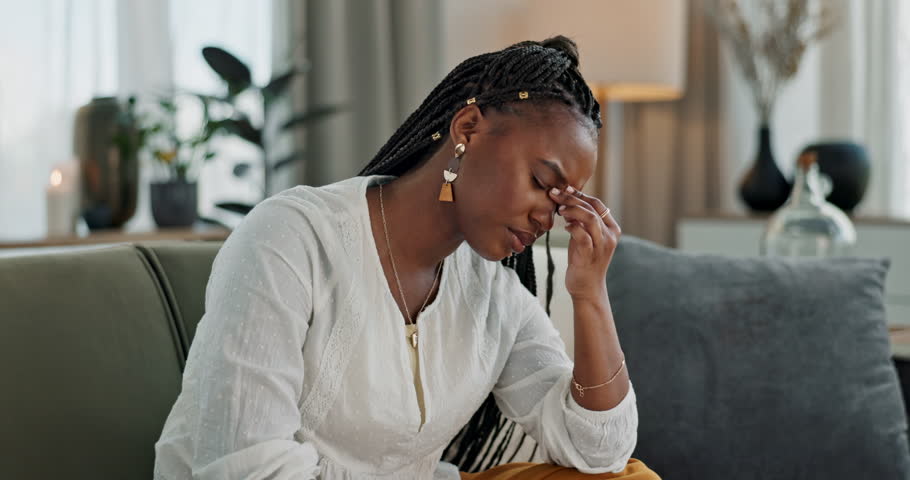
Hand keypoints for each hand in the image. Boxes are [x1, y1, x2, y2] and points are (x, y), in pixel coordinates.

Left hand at [548, 186, 620, 300]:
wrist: (587, 288)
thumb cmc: (584, 260)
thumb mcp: (585, 237)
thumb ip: (582, 222)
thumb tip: (567, 202)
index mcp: (611, 229)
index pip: (597, 204)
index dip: (580, 195)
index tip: (564, 189)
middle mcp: (609, 236)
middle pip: (591, 208)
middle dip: (571, 199)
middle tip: (554, 194)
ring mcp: (601, 246)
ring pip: (590, 219)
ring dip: (572, 210)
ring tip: (559, 210)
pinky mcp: (590, 256)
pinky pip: (582, 236)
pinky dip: (573, 228)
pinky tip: (564, 226)